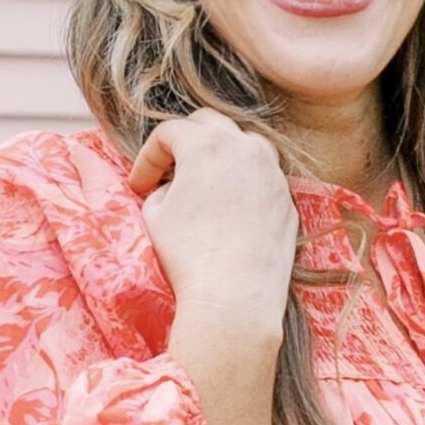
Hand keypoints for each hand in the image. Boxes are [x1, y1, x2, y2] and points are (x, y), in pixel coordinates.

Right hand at [127, 112, 295, 424]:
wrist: (235, 299)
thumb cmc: (188, 255)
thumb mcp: (156, 215)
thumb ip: (161, 187)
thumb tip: (174, 187)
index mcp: (207, 144)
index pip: (169, 132)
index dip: (146, 158)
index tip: (137, 187)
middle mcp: (245, 148)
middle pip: (209, 125)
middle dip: (183, 143)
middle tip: (167, 172)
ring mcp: (272, 173)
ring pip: (244, 145)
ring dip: (219, 156)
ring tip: (202, 184)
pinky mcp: (287, 201)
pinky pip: (262, 180)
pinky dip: (243, 184)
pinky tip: (228, 211)